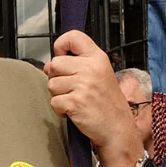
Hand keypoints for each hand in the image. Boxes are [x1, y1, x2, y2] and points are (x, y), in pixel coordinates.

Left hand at [44, 31, 141, 166]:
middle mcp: (91, 68)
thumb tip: (48, 66)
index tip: (62, 56)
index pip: (73, 37)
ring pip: (51, 84)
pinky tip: (74, 111)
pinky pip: (54, 102)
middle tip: (72, 89)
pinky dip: (60, 110)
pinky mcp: (75, 102)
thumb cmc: (108, 105)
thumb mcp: (98, 76)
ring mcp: (83, 85)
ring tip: (76, 101)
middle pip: (55, 63)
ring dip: (59, 95)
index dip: (61, 45)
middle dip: (58, 78)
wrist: (118, 129)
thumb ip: (75, 66)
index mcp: (98, 58)